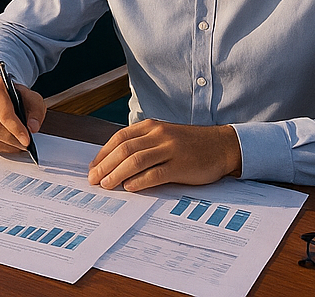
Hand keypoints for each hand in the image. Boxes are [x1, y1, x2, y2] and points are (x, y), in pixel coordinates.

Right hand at [0, 73, 46, 154]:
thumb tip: (33, 127)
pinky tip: (8, 145)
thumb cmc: (12, 94)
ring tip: (18, 145)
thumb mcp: (30, 96)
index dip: (16, 129)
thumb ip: (35, 111)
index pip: (4, 114)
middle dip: (13, 140)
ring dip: (7, 145)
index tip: (26, 140)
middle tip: (24, 145)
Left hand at [87, 120, 240, 191]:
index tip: (92, 168)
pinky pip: (155, 173)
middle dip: (105, 165)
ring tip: (106, 185)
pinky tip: (129, 187)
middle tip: (93, 179)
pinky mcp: (180, 165)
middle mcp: (158, 135)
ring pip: (136, 160)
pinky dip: (139, 181)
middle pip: (124, 149)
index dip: (103, 154)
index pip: (119, 138)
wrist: (222, 145)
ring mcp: (170, 149)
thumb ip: (143, 144)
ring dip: (117, 173)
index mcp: (151, 126)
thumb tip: (115, 161)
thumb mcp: (164, 136)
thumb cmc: (190, 144)